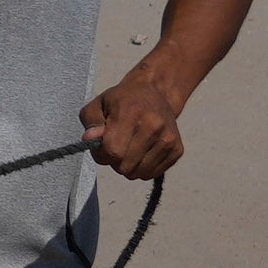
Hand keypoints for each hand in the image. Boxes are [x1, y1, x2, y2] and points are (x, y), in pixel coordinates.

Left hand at [82, 60, 193, 181]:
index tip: (101, 147)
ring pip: (139, 174)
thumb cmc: (121, 102)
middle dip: (114, 161)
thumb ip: (91, 123)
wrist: (156, 93)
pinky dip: (143, 168)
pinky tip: (142, 151)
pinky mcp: (177, 149)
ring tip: (129, 148)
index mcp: (131, 112)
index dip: (101, 155)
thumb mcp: (98, 105)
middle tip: (116, 146)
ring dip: (129, 166)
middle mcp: (154, 125)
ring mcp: (168, 138)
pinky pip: (152, 174)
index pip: (112, 151)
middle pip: (125, 166)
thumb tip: (90, 139)